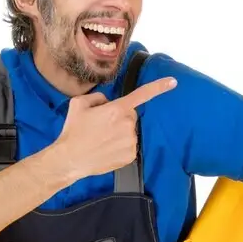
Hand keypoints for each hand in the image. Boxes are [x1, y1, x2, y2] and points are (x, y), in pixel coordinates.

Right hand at [41, 76, 177, 186]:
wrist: (70, 159)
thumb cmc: (73, 131)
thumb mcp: (79, 104)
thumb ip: (98, 97)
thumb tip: (108, 101)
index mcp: (116, 109)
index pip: (142, 94)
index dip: (159, 87)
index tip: (173, 82)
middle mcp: (127, 125)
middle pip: (130, 115)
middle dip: (119, 117)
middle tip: (101, 126)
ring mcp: (130, 141)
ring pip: (130, 131)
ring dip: (120, 132)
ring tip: (101, 139)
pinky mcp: (130, 156)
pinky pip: (129, 145)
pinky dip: (120, 146)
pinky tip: (106, 148)